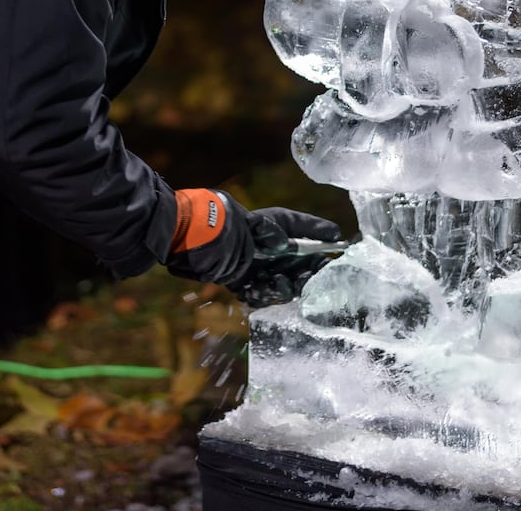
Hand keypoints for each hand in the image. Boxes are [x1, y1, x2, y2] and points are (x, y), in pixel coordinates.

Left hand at [164, 189, 342, 305]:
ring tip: (282, 286)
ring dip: (284, 286)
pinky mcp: (240, 278)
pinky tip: (260, 292)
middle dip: (307, 271)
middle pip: (296, 260)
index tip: (339, 240)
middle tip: (313, 278)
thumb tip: (284, 244)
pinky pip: (259, 291)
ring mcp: (254, 262)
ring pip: (281, 278)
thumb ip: (269, 234)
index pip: (303, 229)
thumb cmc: (216, 227)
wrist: (181, 239)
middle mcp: (265, 244)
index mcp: (271, 225)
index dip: (321, 234)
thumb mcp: (248, 227)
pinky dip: (262, 294)